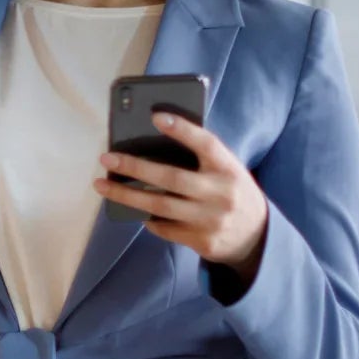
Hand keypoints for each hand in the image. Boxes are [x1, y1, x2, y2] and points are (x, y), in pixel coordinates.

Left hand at [93, 111, 268, 275]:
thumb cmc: (230, 191)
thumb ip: (201, 159)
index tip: (156, 116)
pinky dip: (145, 217)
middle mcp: (221, 194)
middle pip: (172, 178)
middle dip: (135, 168)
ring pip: (160, 206)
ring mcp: (211, 220)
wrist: (257, 236)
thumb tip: (152, 142)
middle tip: (107, 158)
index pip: (207, 144)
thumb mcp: (226, 170)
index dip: (182, 130)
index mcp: (229, 169)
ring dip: (126, 196)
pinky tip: (132, 208)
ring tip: (101, 185)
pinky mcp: (202, 241)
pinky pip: (163, 228)